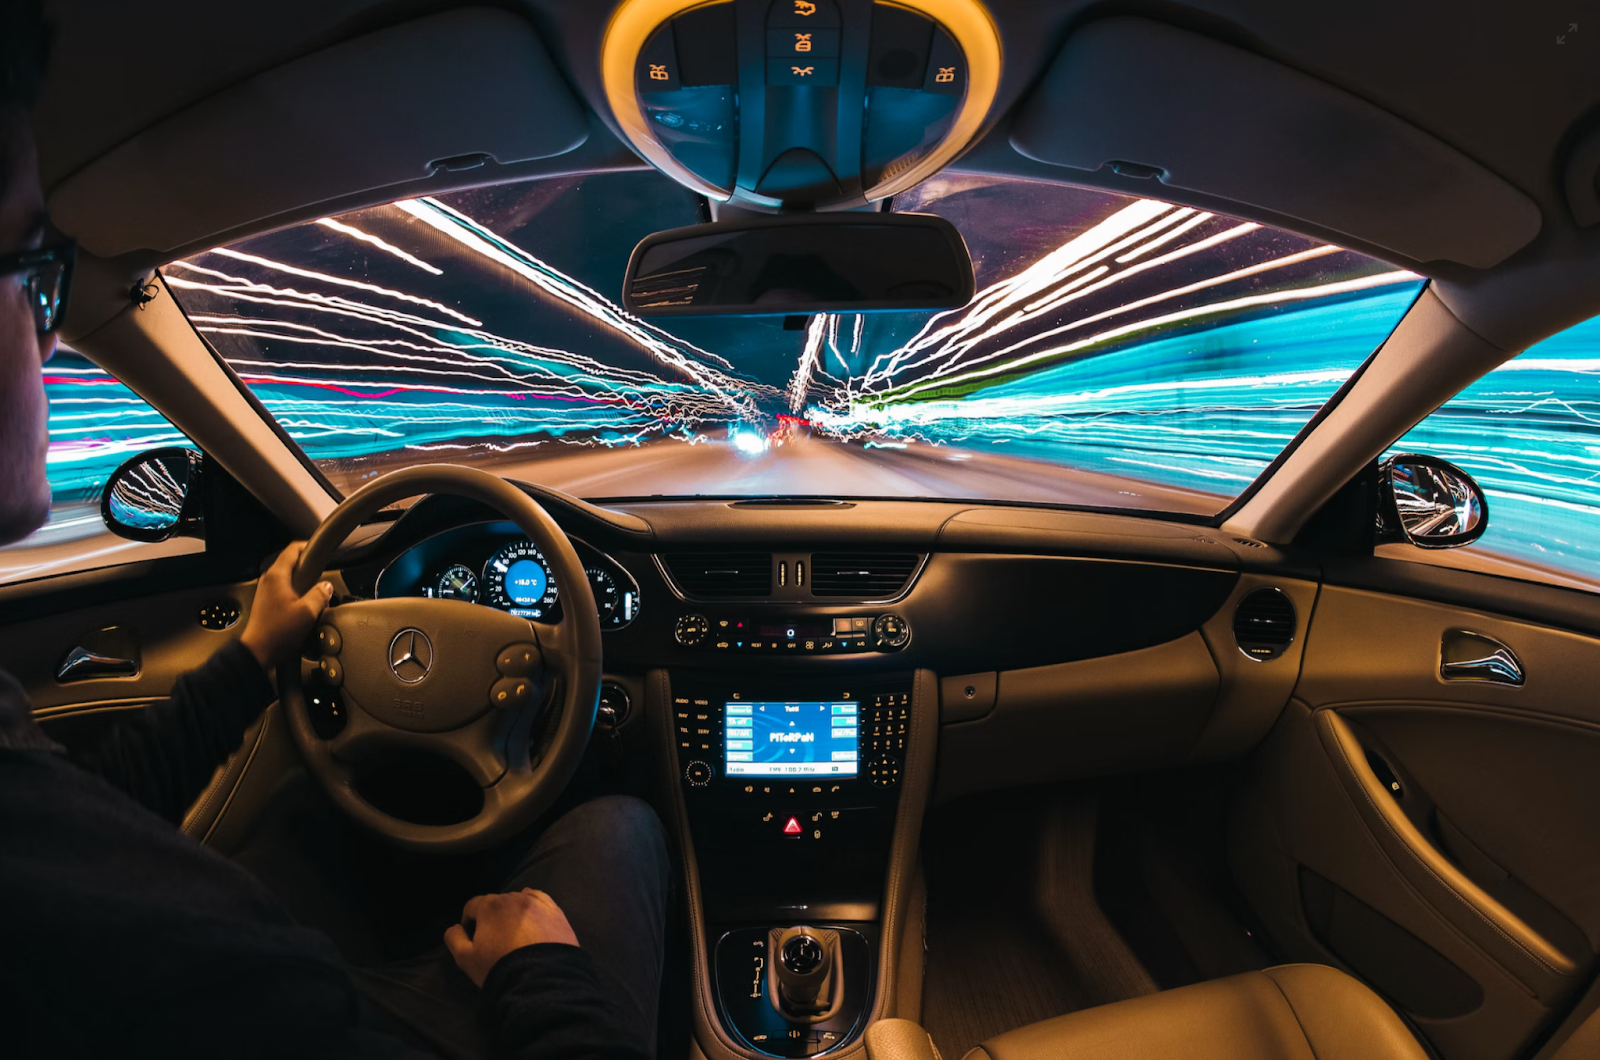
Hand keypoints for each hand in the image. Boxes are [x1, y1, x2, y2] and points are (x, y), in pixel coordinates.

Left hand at [240, 542, 333, 668]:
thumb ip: (320, 595)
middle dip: (309, 566)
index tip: (323, 551)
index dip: (310, 546)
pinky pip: (285, 589)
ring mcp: (266, 591)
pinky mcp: (267, 602)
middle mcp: (269, 580)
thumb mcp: (307, 613)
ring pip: (289, 577)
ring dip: (304, 581)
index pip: (293, 549)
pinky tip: (305, 606)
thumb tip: (327, 586)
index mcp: (277, 576)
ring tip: (316, 593)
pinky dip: (297, 591)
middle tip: (323, 574)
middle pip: (292, 562)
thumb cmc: (277, 633)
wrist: (258, 652)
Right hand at [444, 888, 578, 986]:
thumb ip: (454, 938)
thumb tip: (455, 927)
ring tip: (514, 935)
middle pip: (496, 903)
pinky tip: (532, 915)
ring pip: (518, 901)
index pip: (472, 906)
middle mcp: (515, 898)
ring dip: (512, 913)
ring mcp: (538, 903)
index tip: (472, 939)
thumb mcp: (466, 959)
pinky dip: (533, 906)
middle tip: (494, 941)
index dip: (468, 922)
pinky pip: (541, 901)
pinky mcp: (557, 912)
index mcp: (491, 906)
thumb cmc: (500, 968)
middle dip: (491, 918)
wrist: (542, 981)